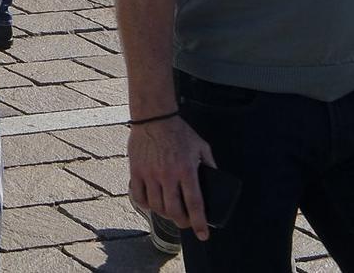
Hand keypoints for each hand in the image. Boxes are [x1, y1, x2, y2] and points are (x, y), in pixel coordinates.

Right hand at [128, 114, 216, 240]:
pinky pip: (139, 196)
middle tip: (186, 223)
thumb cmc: (179, 131)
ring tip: (170, 212)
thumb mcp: (201, 146)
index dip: (199, 223)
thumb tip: (217, 180)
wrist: (154, 117)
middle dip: (182, 223)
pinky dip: (146, 205)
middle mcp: (168, 175)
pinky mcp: (136, 171)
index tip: (203, 235)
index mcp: (186, 170)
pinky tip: (152, 203)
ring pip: (157, 207)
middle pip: (174, 211)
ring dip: (165, 214)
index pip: (195, 204)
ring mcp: (150, 174)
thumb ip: (210, 164)